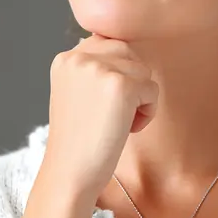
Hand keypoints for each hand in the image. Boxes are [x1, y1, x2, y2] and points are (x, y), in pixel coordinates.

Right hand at [43, 33, 158, 199]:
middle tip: (114, 113)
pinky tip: (127, 129)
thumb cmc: (78, 140)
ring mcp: (100, 69)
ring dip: (139, 98)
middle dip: (130, 81)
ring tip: (118, 122)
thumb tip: (127, 55)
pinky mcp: (121, 85)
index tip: (103, 103)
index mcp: (65, 59)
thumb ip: (93, 69)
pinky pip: (152, 90)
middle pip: (127, 52)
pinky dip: (147, 112)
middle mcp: (79, 57)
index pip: (107, 44)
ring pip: (142, 70)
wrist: (70, 173)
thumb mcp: (74, 93)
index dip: (116, 72)